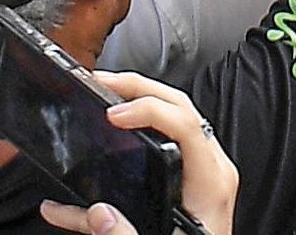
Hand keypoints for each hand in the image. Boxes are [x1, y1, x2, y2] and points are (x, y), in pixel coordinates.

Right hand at [35, 72, 238, 234]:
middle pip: (179, 108)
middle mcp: (210, 171)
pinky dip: (126, 148)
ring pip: (170, 120)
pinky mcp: (185, 186)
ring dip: (135, 103)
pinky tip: (83, 178)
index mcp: (211, 184)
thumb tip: (97, 213)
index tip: (112, 115)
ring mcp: (200, 175)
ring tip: (100, 96)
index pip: (186, 124)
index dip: (148, 109)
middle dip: (138, 88)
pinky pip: (160, 149)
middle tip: (100, 82)